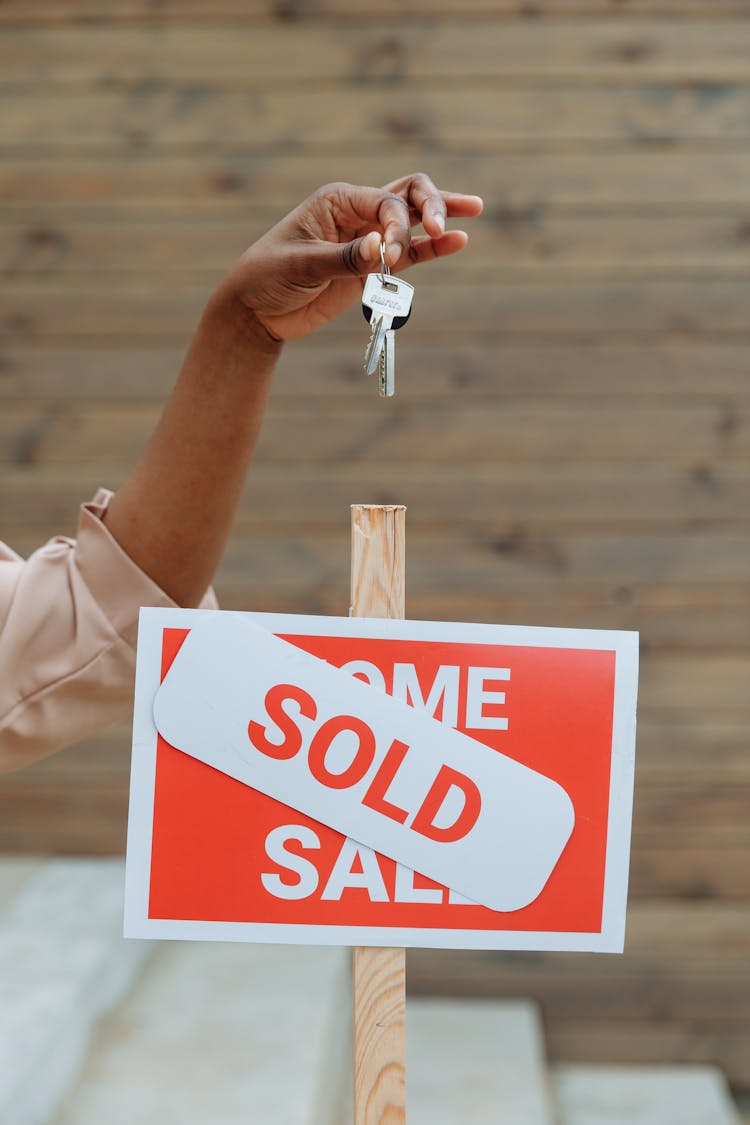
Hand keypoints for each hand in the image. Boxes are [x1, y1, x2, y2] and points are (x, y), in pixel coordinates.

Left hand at [218, 173, 482, 342]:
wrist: (257, 312)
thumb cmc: (268, 277)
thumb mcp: (301, 265)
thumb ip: (343, 258)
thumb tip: (381, 250)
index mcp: (337, 201)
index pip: (384, 201)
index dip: (397, 225)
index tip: (389, 257)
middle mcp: (357, 213)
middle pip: (406, 194)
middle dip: (430, 205)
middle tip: (441, 229)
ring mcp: (368, 239)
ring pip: (412, 219)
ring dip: (440, 216)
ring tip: (473, 210)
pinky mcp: (372, 268)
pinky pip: (408, 255)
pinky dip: (431, 250)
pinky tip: (458, 242)